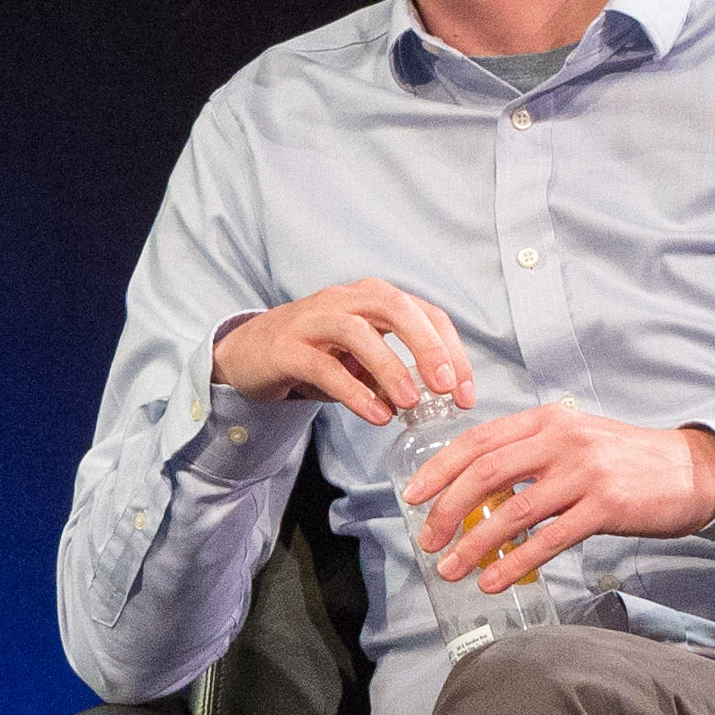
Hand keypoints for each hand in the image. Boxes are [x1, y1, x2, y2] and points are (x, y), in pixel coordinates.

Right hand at [211, 280, 477, 423]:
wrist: (248, 354)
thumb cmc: (314, 354)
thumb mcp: (361, 362)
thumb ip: (394, 376)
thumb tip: (432, 402)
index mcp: (372, 298)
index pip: (425, 313)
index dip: (452, 351)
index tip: (466, 395)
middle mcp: (345, 300)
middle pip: (395, 308)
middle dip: (428, 347)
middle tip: (447, 388)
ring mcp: (313, 320)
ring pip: (358, 332)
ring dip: (390, 367)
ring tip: (410, 404)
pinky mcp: (286, 348)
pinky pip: (324, 366)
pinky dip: (354, 392)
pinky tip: (376, 416)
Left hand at [399, 405, 714, 591]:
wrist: (695, 469)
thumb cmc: (628, 460)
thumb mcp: (576, 439)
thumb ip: (531, 454)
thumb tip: (479, 490)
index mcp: (548, 420)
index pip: (478, 441)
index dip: (439, 468)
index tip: (412, 495)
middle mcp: (562, 440)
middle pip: (485, 474)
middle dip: (446, 509)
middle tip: (426, 539)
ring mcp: (584, 473)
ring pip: (512, 511)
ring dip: (474, 544)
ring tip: (451, 568)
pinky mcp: (605, 507)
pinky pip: (548, 539)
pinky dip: (515, 563)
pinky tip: (494, 580)